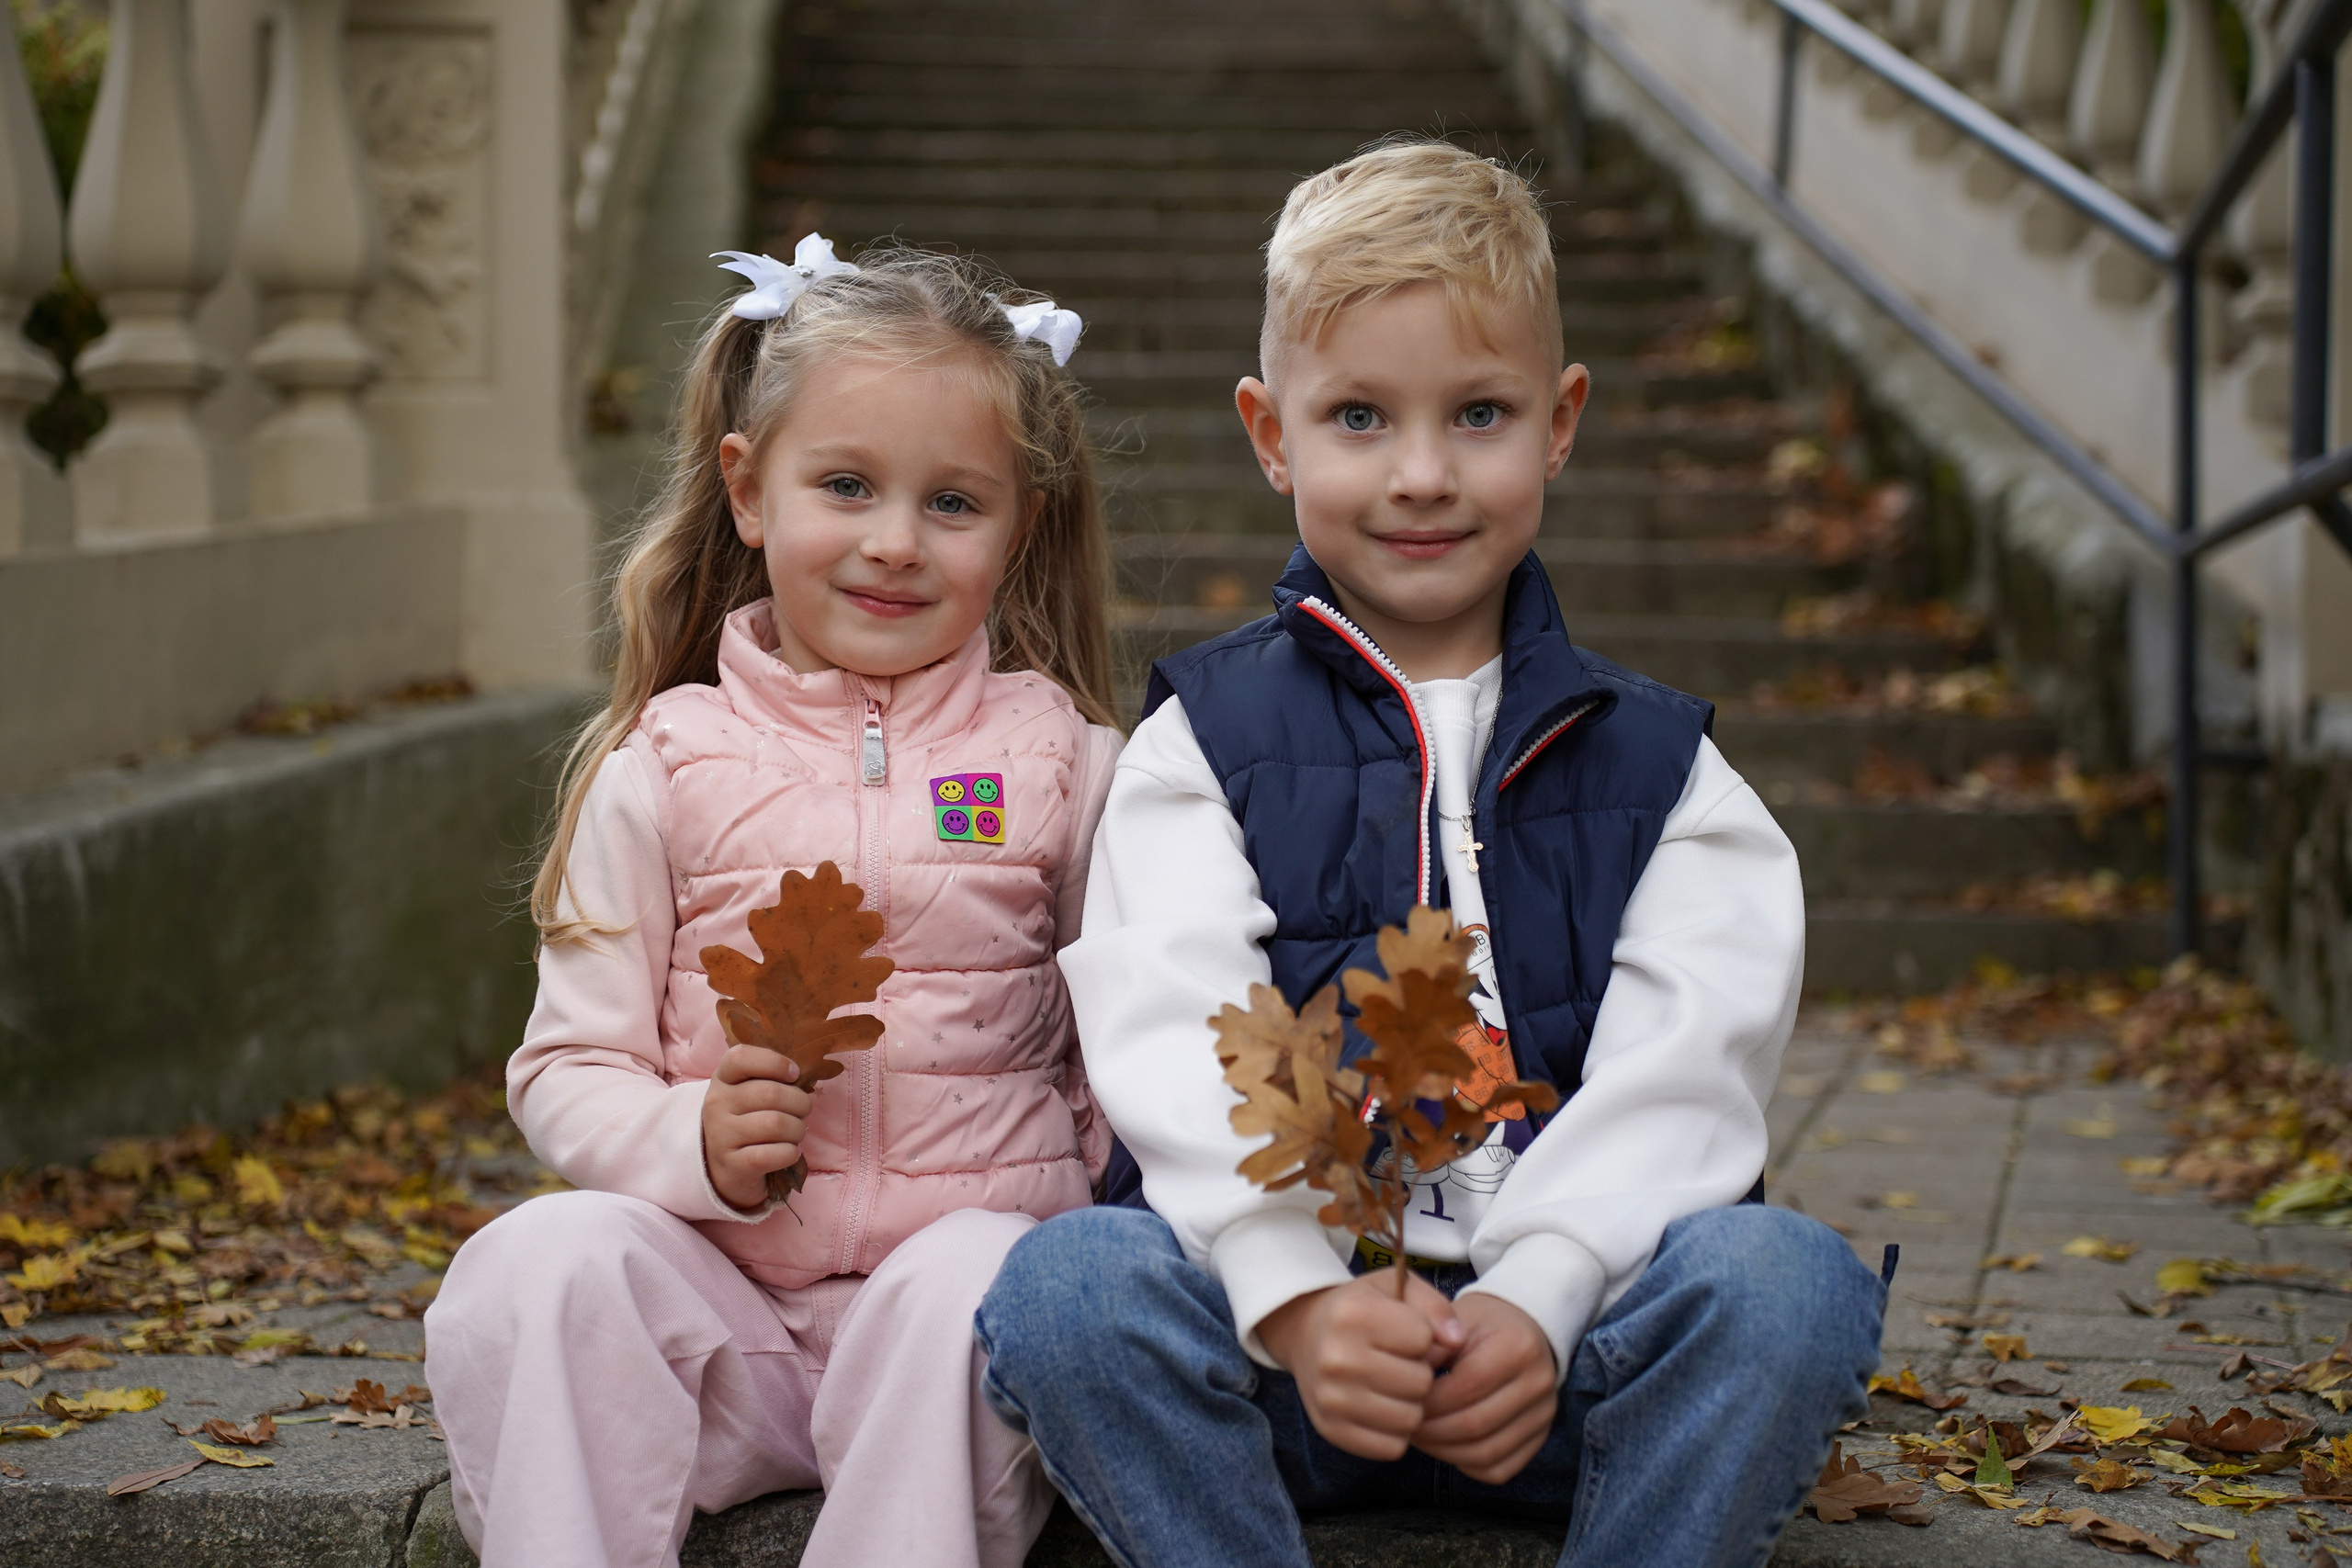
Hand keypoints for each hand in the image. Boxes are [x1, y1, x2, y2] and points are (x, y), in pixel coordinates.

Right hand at [700, 1045, 810, 1210]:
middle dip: (800, 1102)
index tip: (794, 1074)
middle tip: (802, 1112)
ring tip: (795, 1133)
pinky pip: (774, 1154)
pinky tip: (790, 1152)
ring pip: (776, 1124)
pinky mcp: (733, 1164)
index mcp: (722, 1079)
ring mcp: (721, 1135)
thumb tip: (805, 1074)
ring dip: (797, 1129)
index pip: (740, 1057)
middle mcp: (716, 1104)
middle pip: (770, 1093)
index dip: (775, 1062)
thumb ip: (771, 1077)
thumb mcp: (749, 1092)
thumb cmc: (748, 1121)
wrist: (724, 1168)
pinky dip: (791, 1152)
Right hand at [1257, 1273, 1465, 1459]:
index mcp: (1352, 1315)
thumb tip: (1457, 1341)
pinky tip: (1383, 1408)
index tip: (1405, 1333)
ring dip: (1411, 1405)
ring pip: (1409, 1419)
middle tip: (1400, 1363)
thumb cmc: (1362, 1311)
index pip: (1423, 1338)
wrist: (1307, 1336)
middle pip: (1420, 1382)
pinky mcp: (1331, 1430)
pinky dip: (1395, 1432)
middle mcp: (1335, 1358)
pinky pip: (1391, 1448)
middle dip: (1420, 1372)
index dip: (1424, 1336)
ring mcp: (1330, 1399)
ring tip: (1394, 1386)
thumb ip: (1434, 1306)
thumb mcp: (1395, 1289)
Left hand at [1412, 1293, 1556, 1482]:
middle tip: (1405, 1423)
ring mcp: (1544, 1416)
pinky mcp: (1539, 1439)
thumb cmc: (1482, 1324)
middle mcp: (1539, 1384)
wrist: (1523, 1330)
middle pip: (1476, 1424)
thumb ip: (1433, 1344)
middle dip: (1432, 1430)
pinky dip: (1465, 1464)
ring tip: (1421, 1436)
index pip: (1468, 1385)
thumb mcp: (1456, 1319)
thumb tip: (1408, 1378)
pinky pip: (1498, 1469)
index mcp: (1518, 1347)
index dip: (1430, 1399)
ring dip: (1444, 1451)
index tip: (1403, 1398)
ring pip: (1486, 1454)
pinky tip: (1446, 1445)